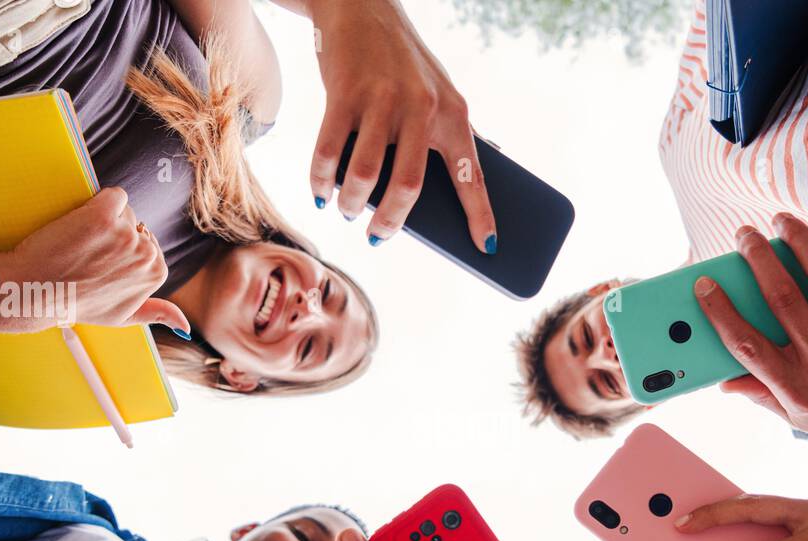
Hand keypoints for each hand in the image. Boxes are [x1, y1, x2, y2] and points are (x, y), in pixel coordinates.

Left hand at [7, 187, 189, 333]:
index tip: (102, 264)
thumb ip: (156, 314)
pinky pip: (113, 195)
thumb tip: (187, 326)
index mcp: (156, 273)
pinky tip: (79, 226)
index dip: (122, 249)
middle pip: (136, 225)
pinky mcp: (103, 215)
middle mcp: (147, 254)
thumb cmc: (75, 303)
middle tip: (88, 255)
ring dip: (101, 219)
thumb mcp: (121, 316)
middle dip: (114, 233)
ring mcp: (127, 234)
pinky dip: (97, 203)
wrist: (35, 290)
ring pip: (122, 210)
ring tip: (80, 244)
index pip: (147, 243)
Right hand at [305, 0, 496, 251]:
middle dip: (391, 223)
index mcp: (453, 113)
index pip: (472, 175)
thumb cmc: (402, 65)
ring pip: (364, 175)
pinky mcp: (344, 93)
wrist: (363, 6)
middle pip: (408, 187)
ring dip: (351, 204)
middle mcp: (422, 107)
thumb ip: (446, 135)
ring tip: (347, 212)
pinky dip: (321, 182)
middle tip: (378, 238)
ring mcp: (382, 100)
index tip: (488, 249)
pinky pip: (328, 153)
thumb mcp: (437, 92)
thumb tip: (454, 186)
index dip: (481, 215)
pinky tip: (320, 195)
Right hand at [696, 214, 807, 460]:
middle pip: (782, 298)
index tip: (704, 284)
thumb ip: (761, 394)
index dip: (720, 311)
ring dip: (798, 240)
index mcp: (794, 383)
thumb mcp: (799, 415)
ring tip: (783, 221)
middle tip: (744, 235)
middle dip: (757, 259)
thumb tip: (724, 381)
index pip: (746, 345)